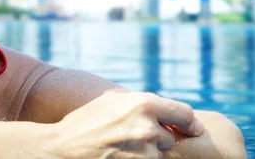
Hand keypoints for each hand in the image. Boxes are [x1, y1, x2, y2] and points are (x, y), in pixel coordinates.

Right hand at [50, 90, 203, 158]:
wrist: (64, 148)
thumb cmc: (85, 121)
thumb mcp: (112, 100)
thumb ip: (141, 103)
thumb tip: (171, 110)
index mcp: (143, 104)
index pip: (185, 114)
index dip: (187, 122)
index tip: (190, 128)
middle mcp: (148, 127)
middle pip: (170, 137)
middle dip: (156, 138)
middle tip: (132, 137)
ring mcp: (145, 153)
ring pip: (160, 155)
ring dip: (147, 153)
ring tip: (122, 148)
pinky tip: (120, 156)